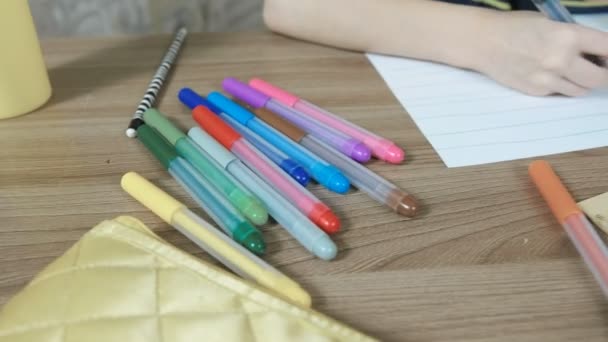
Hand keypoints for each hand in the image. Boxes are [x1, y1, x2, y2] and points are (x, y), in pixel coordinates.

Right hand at [473, 11, 607, 95]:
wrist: (483, 42)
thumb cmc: (516, 27)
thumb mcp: (551, 23)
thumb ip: (575, 37)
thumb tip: (596, 53)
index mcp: (568, 36)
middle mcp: (560, 60)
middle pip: (599, 78)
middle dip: (603, 73)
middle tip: (598, 68)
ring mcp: (547, 79)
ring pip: (581, 90)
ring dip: (581, 82)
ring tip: (571, 71)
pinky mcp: (536, 91)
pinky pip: (559, 93)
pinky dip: (560, 85)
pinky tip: (548, 74)